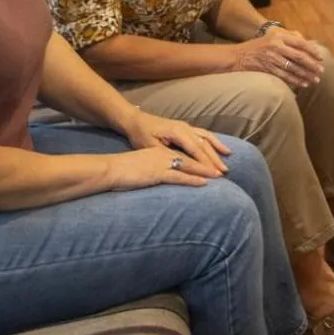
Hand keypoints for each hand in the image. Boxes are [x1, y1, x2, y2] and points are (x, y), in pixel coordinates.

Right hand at [105, 145, 220, 190]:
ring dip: (205, 171)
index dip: (202, 158)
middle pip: (191, 157)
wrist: (110, 169)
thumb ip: (155, 167)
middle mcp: (164, 154)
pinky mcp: (157, 173)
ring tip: (220, 175)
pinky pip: (179, 176)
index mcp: (161, 151)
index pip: (186, 153)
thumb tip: (164, 174)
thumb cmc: (123, 169)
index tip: (214, 162)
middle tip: (224, 169)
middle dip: (209, 163)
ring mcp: (162, 163)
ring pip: (189, 166)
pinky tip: (204, 183)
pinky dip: (193, 179)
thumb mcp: (142, 165)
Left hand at [121, 109, 230, 178]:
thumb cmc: (141, 135)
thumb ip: (166, 154)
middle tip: (223, 173)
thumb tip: (180, 163)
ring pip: (206, 139)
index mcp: (177, 132)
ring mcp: (187, 127)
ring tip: (226, 163)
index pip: (194, 149)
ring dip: (217, 151)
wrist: (136, 121)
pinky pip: (205, 135)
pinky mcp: (187, 128)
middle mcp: (185, 128)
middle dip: (214, 159)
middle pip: (203, 145)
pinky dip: (215, 142)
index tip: (213, 173)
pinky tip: (223, 149)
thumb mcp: (150, 146)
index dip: (204, 162)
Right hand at [232, 27, 325, 88]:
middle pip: (299, 56)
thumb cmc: (256, 47)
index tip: (321, 58)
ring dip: (306, 75)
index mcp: (279, 36)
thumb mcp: (271, 37)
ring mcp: (272, 57)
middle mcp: (276, 45)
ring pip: (294, 67)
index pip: (301, 43)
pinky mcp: (267, 68)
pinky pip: (285, 76)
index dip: (312, 51)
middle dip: (312, 65)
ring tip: (315, 80)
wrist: (236, 57)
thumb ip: (288, 37)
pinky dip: (295, 81)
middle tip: (321, 71)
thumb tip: (306, 42)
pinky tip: (303, 84)